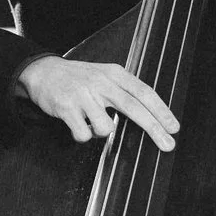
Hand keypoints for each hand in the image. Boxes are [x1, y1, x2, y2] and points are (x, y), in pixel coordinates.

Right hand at [16, 56, 176, 149]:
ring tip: (91, 121)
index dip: (161, 110)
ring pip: (106, 127)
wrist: (42, 71)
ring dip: (101, 132)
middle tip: (168, 144)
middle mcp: (100, 82)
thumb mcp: (104, 75)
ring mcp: (83, 95)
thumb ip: (124, 91)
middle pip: (133, 107)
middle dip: (154, 129)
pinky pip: (83, 134)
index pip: (143, 92)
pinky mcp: (66, 107)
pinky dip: (83, 135)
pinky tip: (77, 124)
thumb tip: (151, 114)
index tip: (173, 127)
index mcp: (113, 74)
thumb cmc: (77, 78)